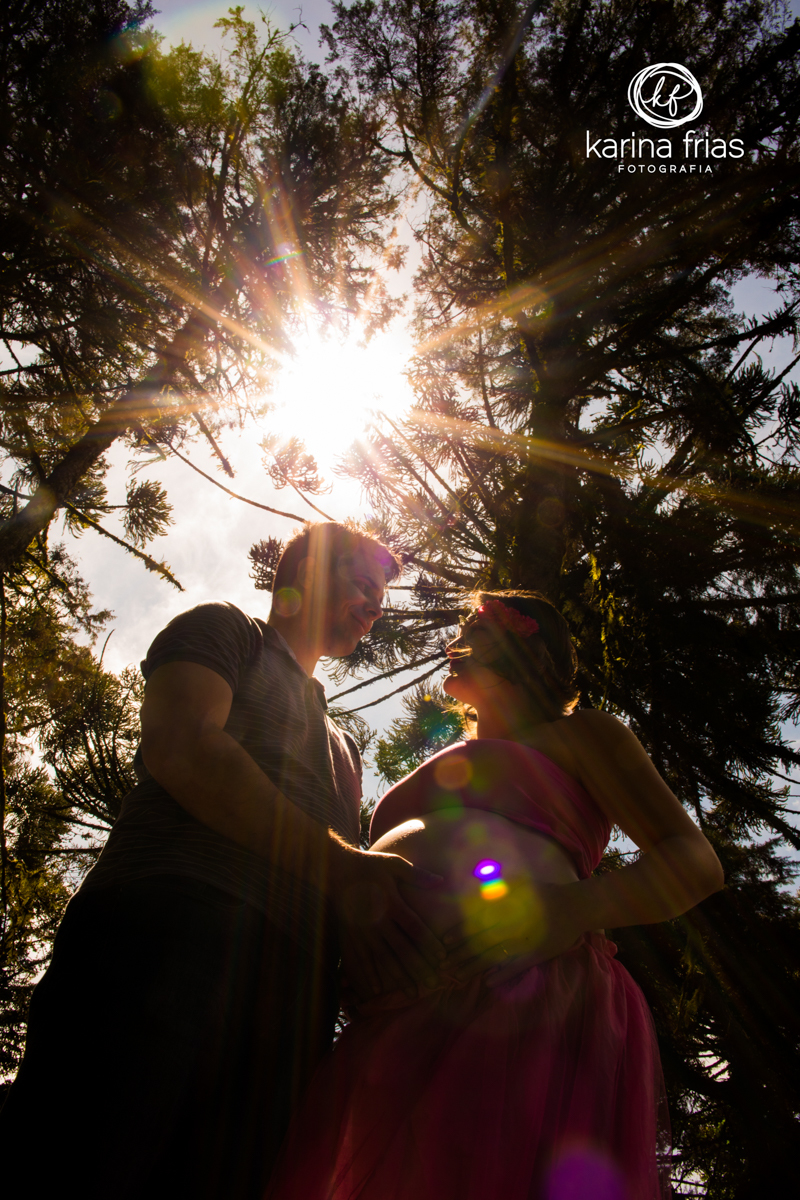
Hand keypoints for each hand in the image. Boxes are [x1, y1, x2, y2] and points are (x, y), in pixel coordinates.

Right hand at [333, 847, 444, 1001]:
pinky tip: (377, 990)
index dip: (429, 943)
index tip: (442, 958)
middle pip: (402, 949)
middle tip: (434, 985)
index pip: (415, 928)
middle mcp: (378, 921)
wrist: (335, 869)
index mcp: (392, 903)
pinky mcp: (350, 935)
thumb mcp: (393, 864)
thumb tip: (440, 880)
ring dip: (399, 977)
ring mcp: (363, 931)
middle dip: (419, 968)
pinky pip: (361, 959)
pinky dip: (368, 975)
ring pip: (384, 959)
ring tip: (412, 994)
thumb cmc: (368, 865)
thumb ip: (416, 874)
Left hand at [441, 879, 585, 985]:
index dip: (460, 931)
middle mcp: (512, 922)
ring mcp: (524, 939)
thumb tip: (479, 879)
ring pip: (495, 954)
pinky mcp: (536, 953)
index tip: (445, 941)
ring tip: (458, 976)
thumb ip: (499, 883)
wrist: (575, 905)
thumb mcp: (519, 882)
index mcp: (507, 905)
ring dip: (475, 966)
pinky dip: (502, 974)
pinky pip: (516, 965)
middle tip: (444, 964)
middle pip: (481, 939)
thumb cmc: (545, 893)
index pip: (477, 920)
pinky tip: (488, 982)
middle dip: (461, 952)